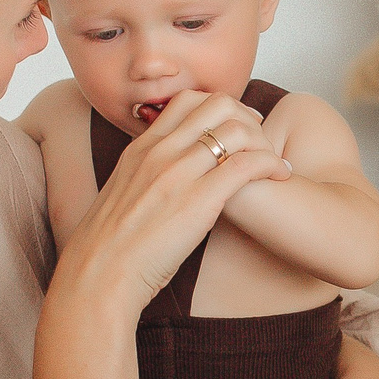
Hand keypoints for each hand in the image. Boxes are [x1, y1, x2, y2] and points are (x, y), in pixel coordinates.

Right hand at [34, 91, 290, 378]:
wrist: (98, 276)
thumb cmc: (110, 250)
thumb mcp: (122, 196)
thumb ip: (145, 177)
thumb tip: (163, 181)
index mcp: (140, 148)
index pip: (185, 101)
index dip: (218, 108)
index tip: (235, 127)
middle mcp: (160, 151)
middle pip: (216, 104)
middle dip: (246, 117)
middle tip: (261, 140)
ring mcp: (179, 173)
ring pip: (236, 129)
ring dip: (264, 141)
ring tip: (274, 163)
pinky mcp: (199, 200)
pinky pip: (247, 164)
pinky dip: (271, 164)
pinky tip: (280, 176)